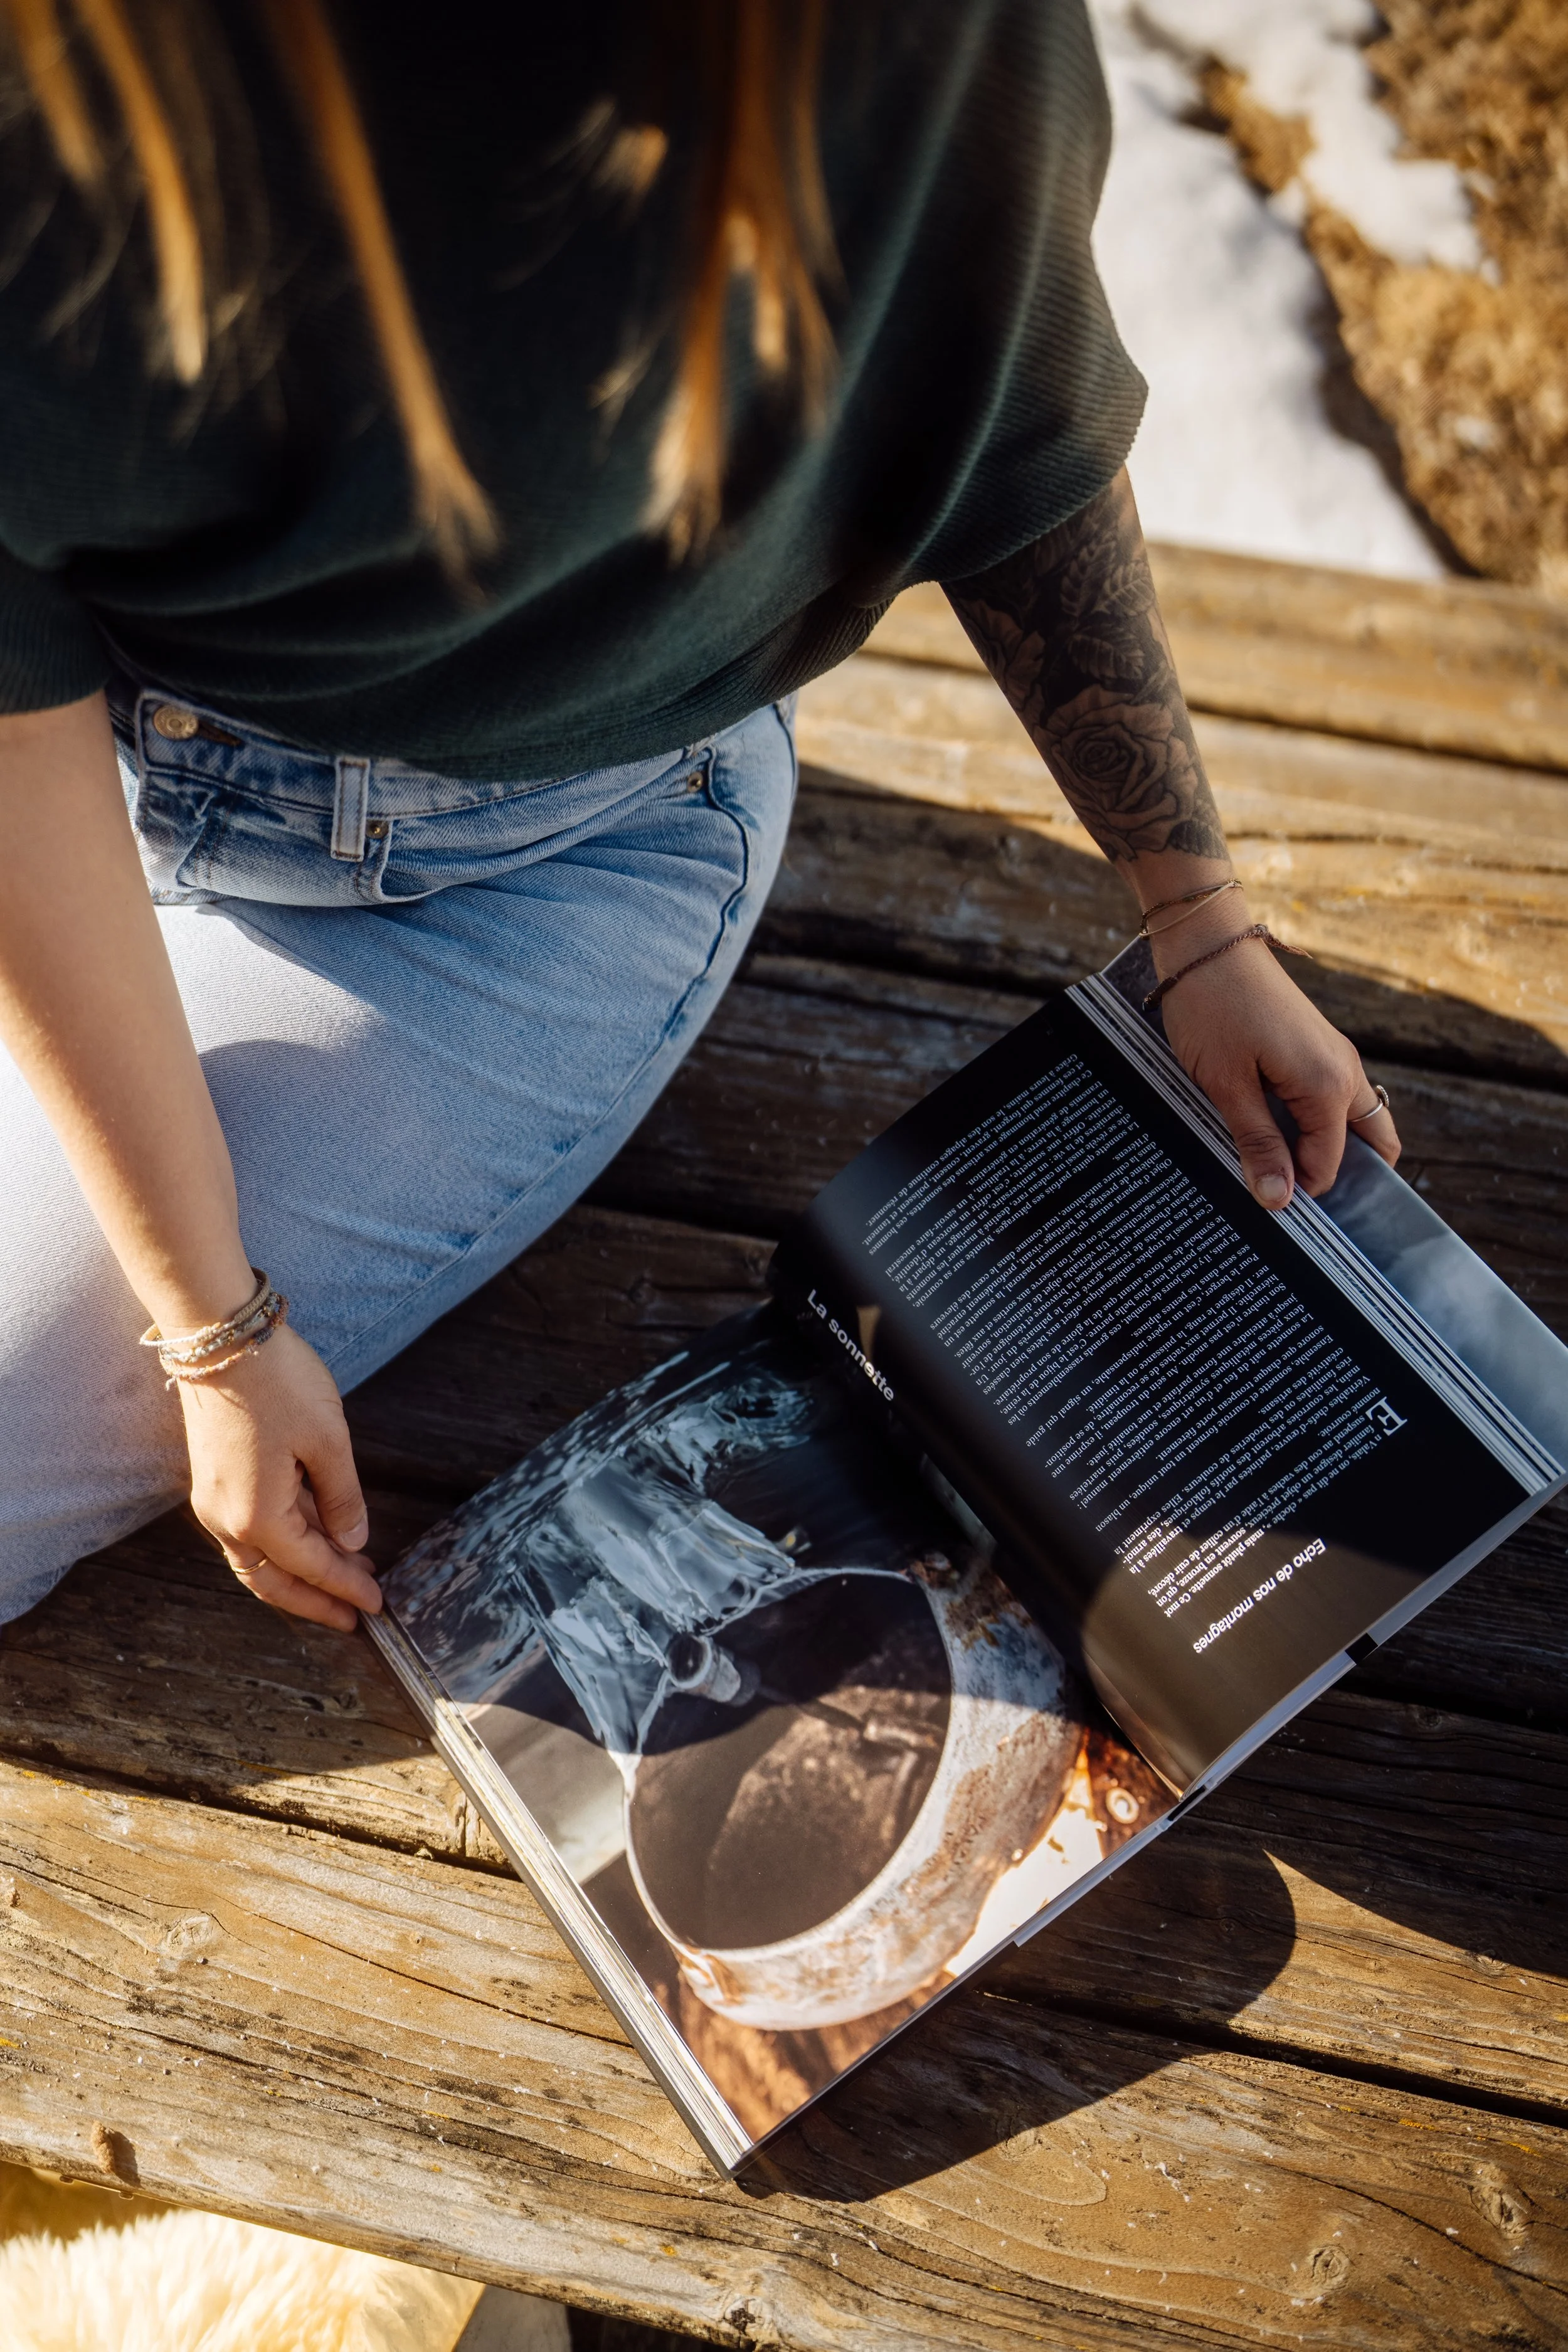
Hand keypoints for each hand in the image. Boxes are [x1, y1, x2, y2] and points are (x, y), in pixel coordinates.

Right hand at [175, 1323, 382, 1630]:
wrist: (219, 1336)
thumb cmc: (278, 1383)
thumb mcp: (328, 1441)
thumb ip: (342, 1498)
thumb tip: (352, 1541)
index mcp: (257, 1517)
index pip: (312, 1566)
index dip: (345, 1586)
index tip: (376, 1604)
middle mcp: (226, 1519)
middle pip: (274, 1580)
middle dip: (315, 1600)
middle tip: (354, 1615)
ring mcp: (215, 1500)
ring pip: (258, 1559)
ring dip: (299, 1573)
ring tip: (346, 1576)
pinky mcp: (215, 1479)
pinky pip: (249, 1531)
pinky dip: (283, 1544)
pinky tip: (317, 1536)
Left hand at [1156, 917, 1400, 1209]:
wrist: (1207, 940)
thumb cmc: (1211, 1006)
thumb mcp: (1226, 1085)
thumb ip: (1256, 1143)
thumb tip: (1279, 1200)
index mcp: (1328, 1085)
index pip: (1329, 1166)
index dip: (1299, 1191)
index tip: (1265, 1204)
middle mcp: (1344, 1071)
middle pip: (1371, 1142)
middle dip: (1344, 1176)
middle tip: (1295, 1198)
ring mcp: (1333, 1055)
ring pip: (1351, 1120)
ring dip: (1325, 1148)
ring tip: (1277, 1167)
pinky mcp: (1314, 1045)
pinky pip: (1328, 1097)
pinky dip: (1312, 1123)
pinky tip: (1272, 1132)